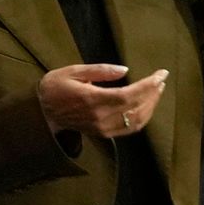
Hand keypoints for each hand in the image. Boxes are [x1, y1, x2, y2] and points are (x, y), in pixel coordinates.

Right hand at [37, 62, 166, 139]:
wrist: (42, 112)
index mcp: (92, 99)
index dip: (148, 86)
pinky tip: (147, 106)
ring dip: (151, 106)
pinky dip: (143, 118)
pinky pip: (129, 129)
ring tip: (157, 90)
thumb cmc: (56, 86)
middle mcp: (100, 117)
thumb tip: (125, 70)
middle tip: (161, 79)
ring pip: (136, 121)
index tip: (160, 74)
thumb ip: (100, 70)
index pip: (128, 95)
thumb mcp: (74, 71)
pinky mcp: (103, 134)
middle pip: (136, 108)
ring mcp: (102, 128)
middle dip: (153, 93)